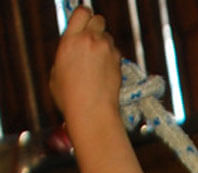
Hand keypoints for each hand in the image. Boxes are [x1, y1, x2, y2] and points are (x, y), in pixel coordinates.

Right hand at [50, 6, 121, 125]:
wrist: (92, 112)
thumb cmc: (70, 98)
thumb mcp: (57, 72)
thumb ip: (66, 54)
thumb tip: (72, 51)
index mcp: (70, 40)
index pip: (82, 12)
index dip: (83, 17)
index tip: (82, 24)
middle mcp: (89, 41)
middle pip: (98, 19)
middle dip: (95, 27)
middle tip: (91, 41)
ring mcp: (106, 51)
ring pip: (108, 36)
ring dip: (104, 44)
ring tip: (97, 61)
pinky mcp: (118, 62)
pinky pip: (115, 52)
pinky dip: (112, 57)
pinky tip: (106, 71)